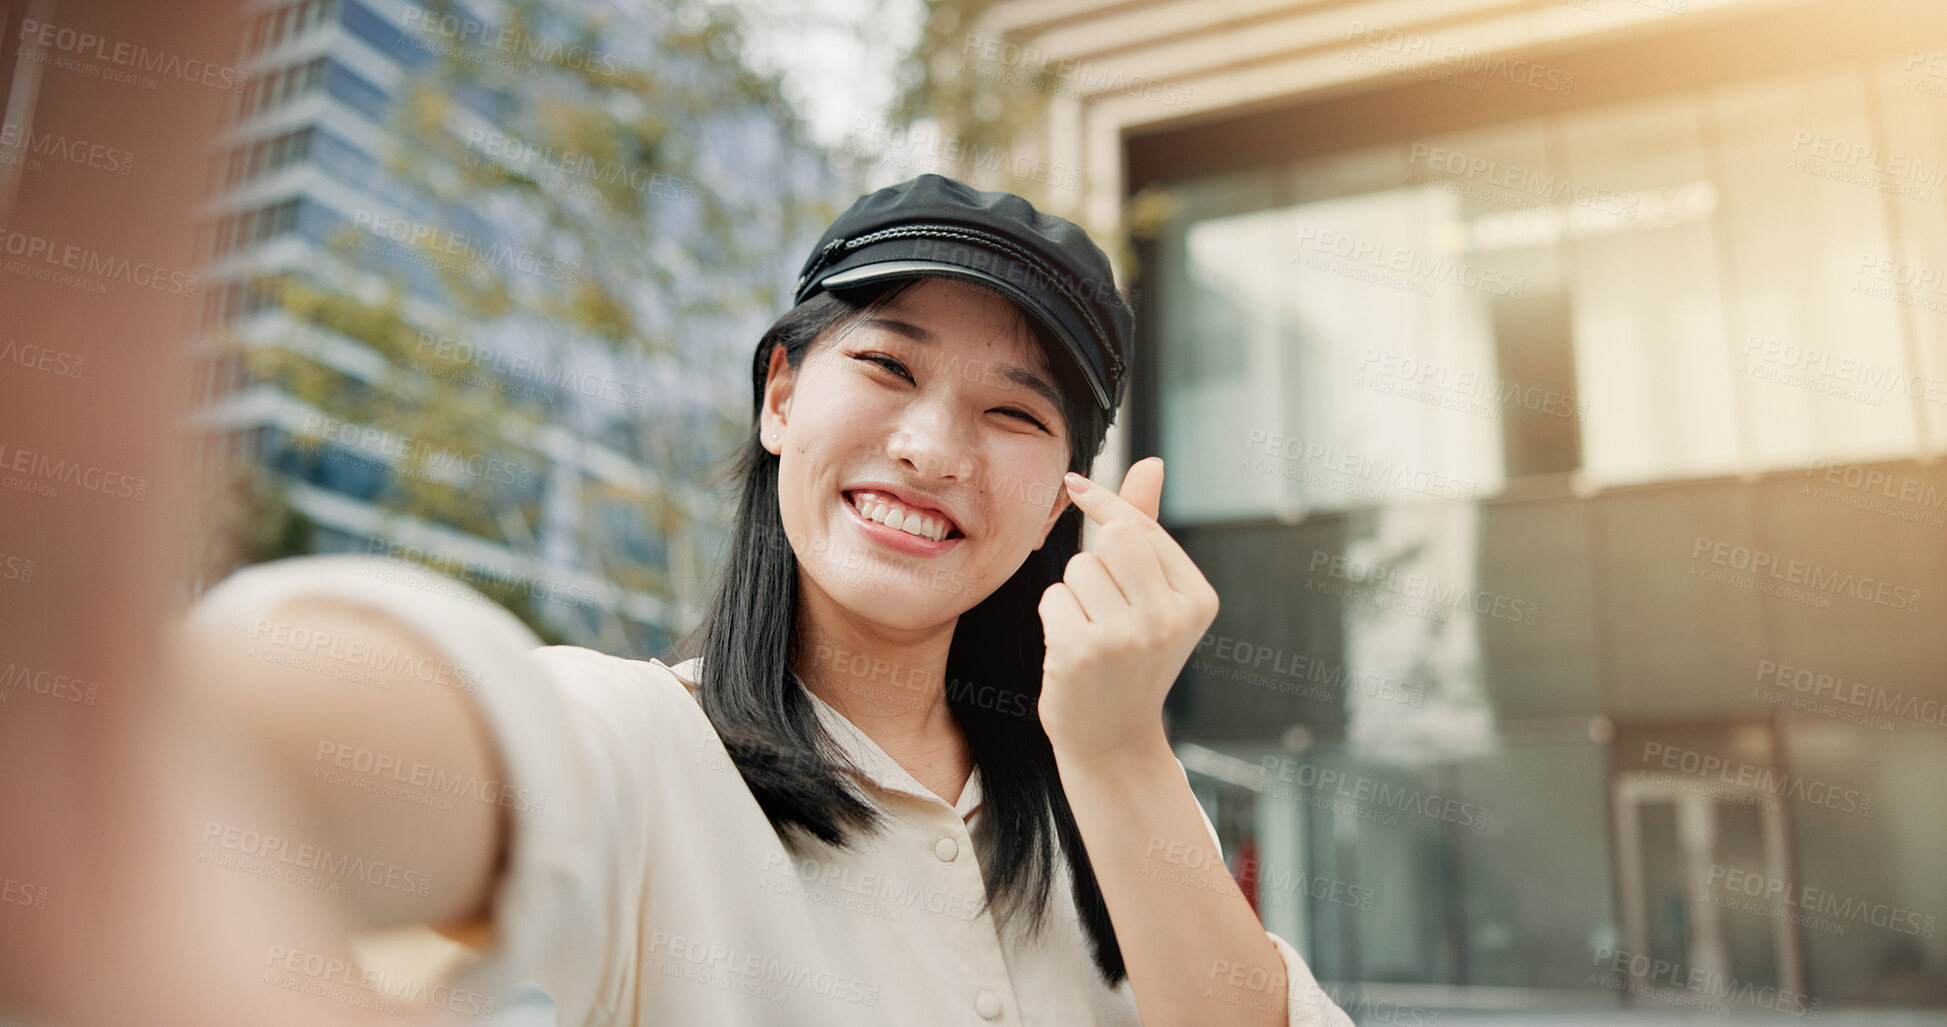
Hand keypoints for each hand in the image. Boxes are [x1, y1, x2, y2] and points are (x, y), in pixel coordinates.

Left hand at [1036, 457, 1219, 765]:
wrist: (1113, 740)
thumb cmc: (1129, 659)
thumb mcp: (1153, 596)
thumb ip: (1148, 527)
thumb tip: (1151, 461)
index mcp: (1197, 599)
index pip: (1140, 525)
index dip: (1104, 503)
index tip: (1076, 485)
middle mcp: (1170, 617)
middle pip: (1113, 537)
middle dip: (1095, 559)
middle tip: (1102, 601)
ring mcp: (1129, 637)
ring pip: (1078, 568)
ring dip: (1072, 593)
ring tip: (1090, 633)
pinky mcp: (1085, 653)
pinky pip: (1052, 598)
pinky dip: (1053, 618)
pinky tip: (1072, 652)